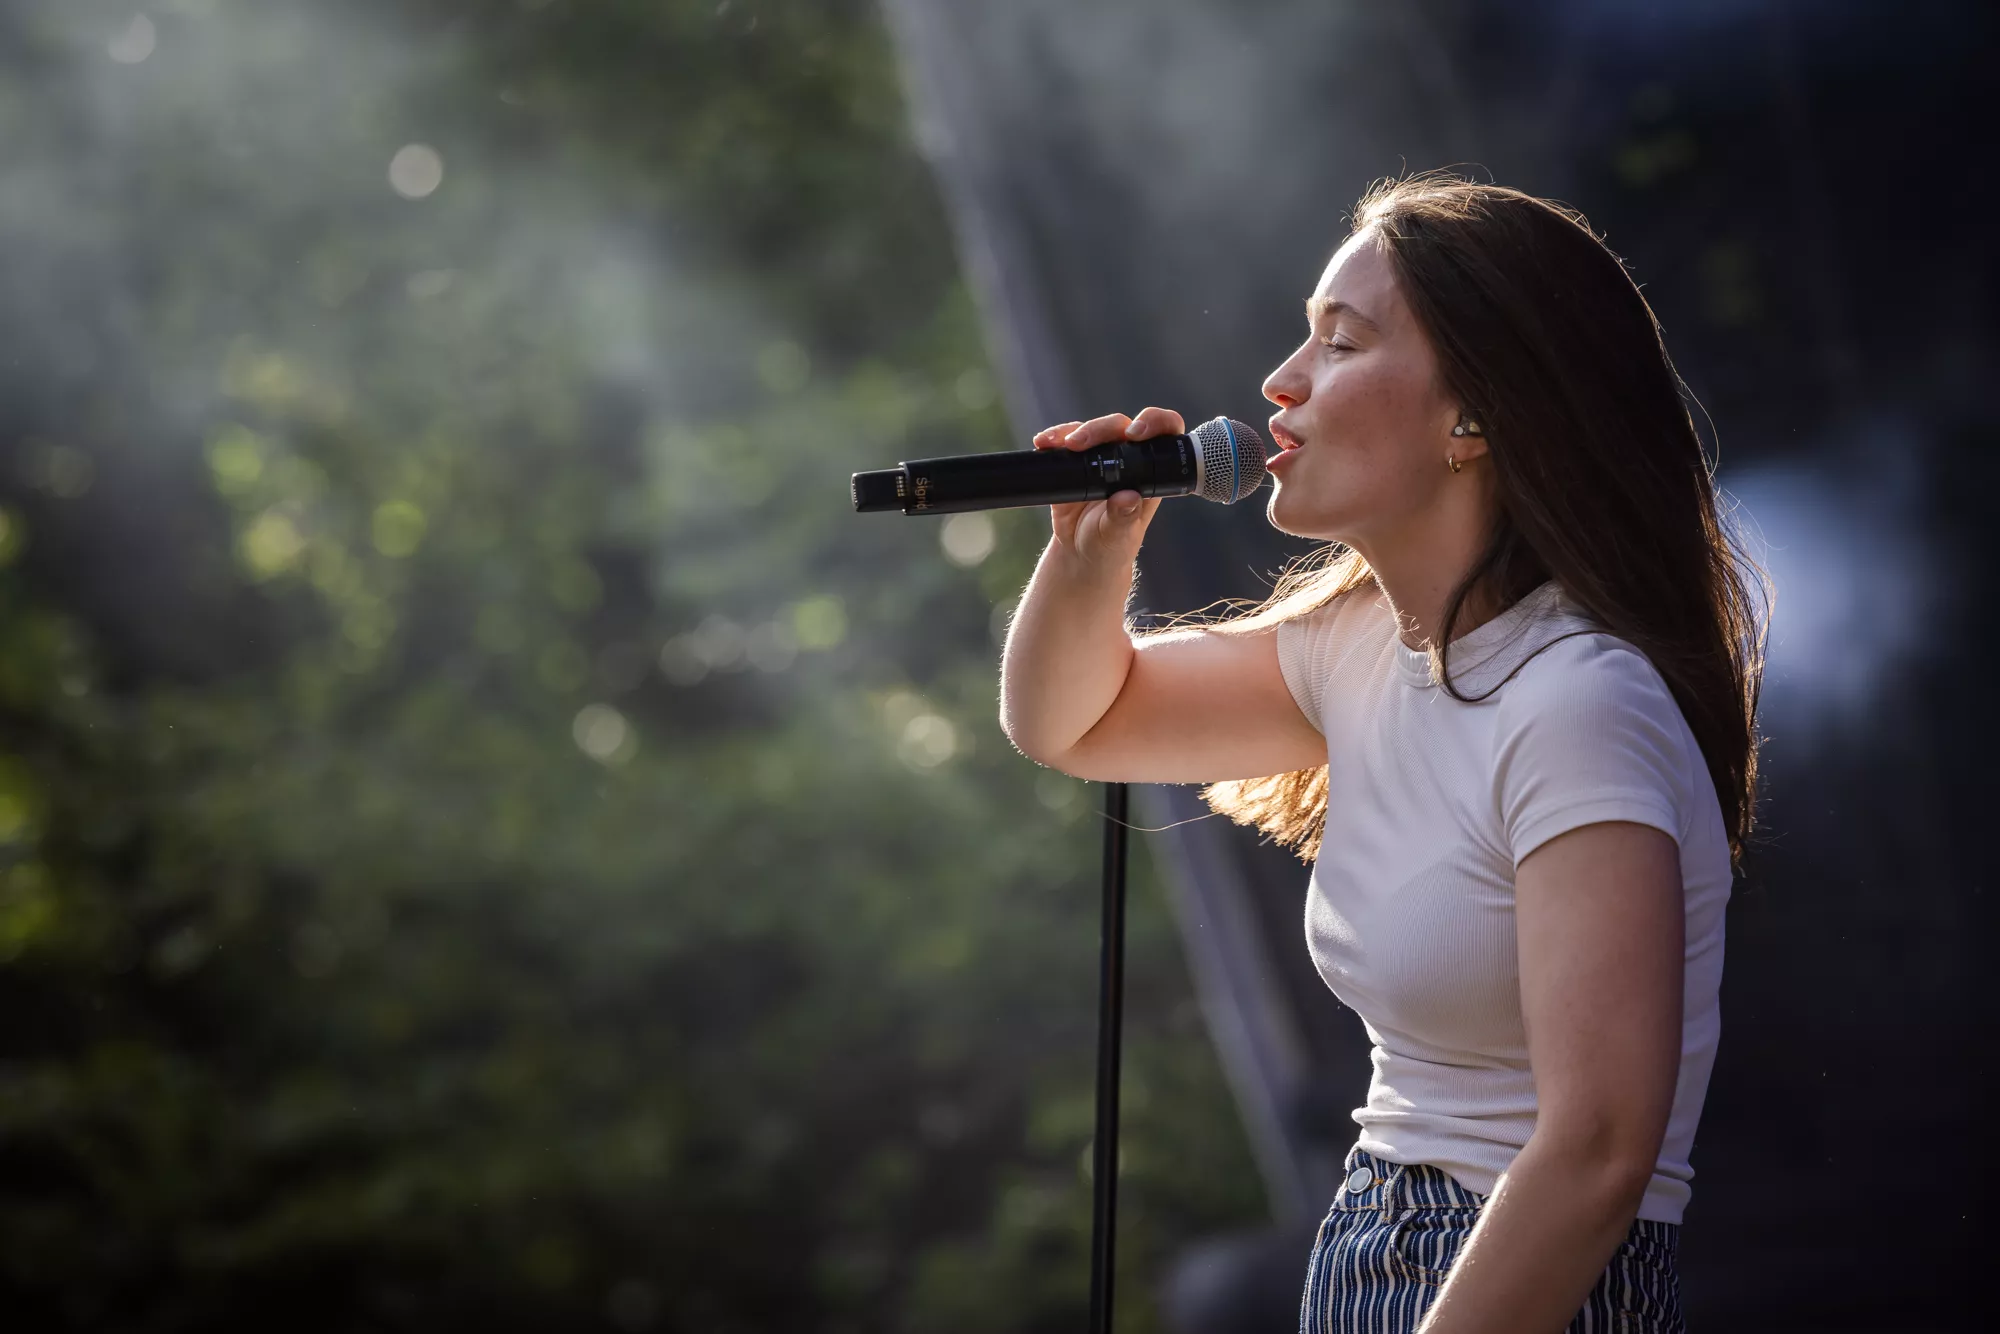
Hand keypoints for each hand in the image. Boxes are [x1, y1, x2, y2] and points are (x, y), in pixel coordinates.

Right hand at [1030, 406, 1181, 567]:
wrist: (1080, 555)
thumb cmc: (1110, 546)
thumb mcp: (1118, 537)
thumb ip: (1123, 518)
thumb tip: (1128, 497)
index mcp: (1149, 474)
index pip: (1164, 435)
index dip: (1156, 423)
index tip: (1135, 433)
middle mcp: (1128, 461)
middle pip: (1121, 427)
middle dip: (1102, 428)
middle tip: (1081, 442)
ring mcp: (1101, 458)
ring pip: (1094, 429)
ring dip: (1075, 431)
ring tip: (1056, 443)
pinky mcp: (1075, 462)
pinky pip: (1066, 441)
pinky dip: (1055, 439)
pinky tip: (1043, 443)